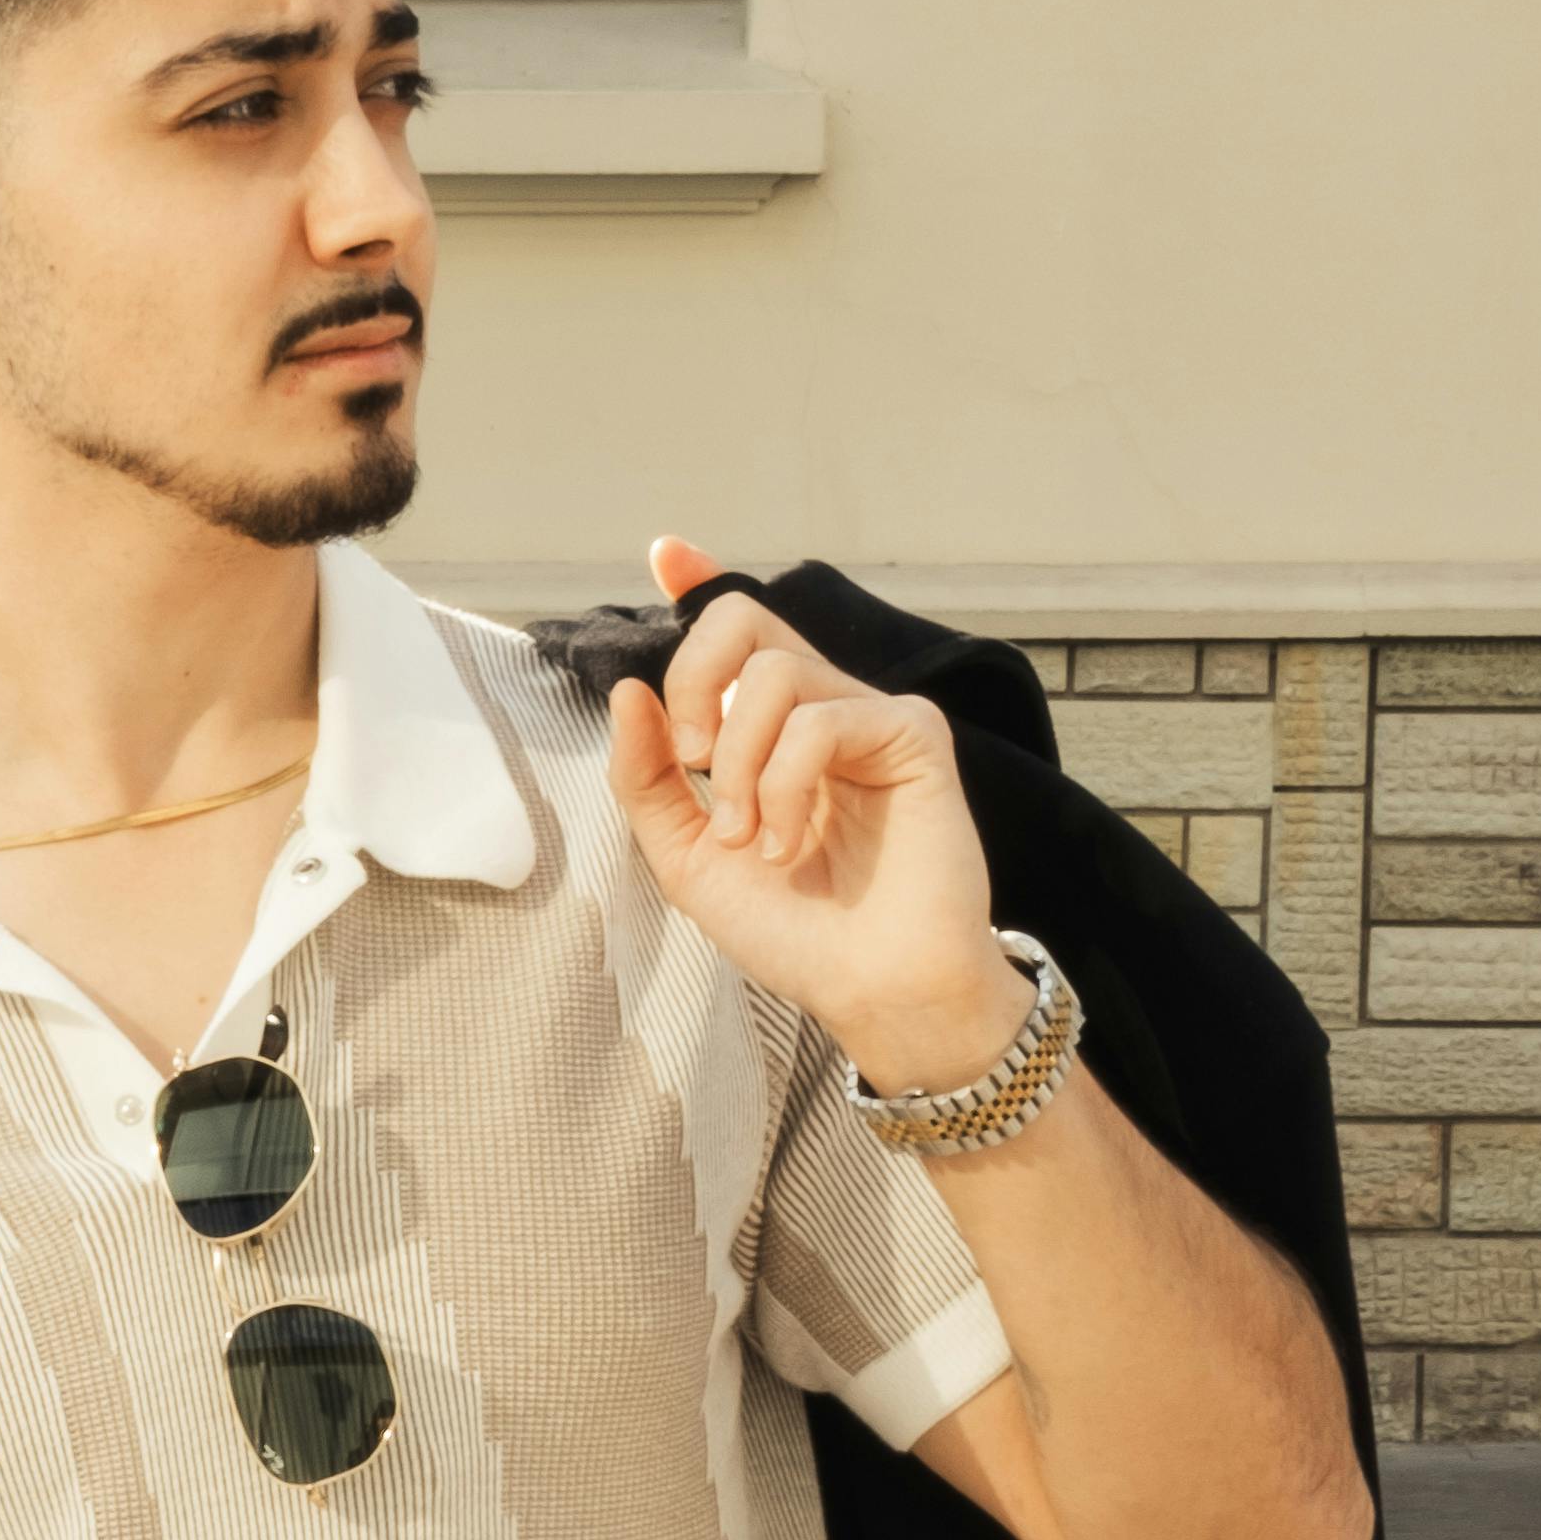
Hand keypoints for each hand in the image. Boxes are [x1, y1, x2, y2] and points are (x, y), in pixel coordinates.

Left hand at [604, 545, 1028, 1091]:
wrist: (867, 987)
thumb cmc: (793, 931)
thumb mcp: (686, 856)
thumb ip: (647, 777)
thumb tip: (627, 692)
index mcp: (768, 728)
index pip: (735, 630)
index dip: (698, 578)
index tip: (664, 551)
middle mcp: (819, 707)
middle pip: (743, 617)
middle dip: (694, 681)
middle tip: (693, 762)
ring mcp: (868, 716)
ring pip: (772, 673)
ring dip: (739, 766)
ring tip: (750, 838)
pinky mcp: (913, 734)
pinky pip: (821, 719)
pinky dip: (785, 785)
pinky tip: (790, 842)